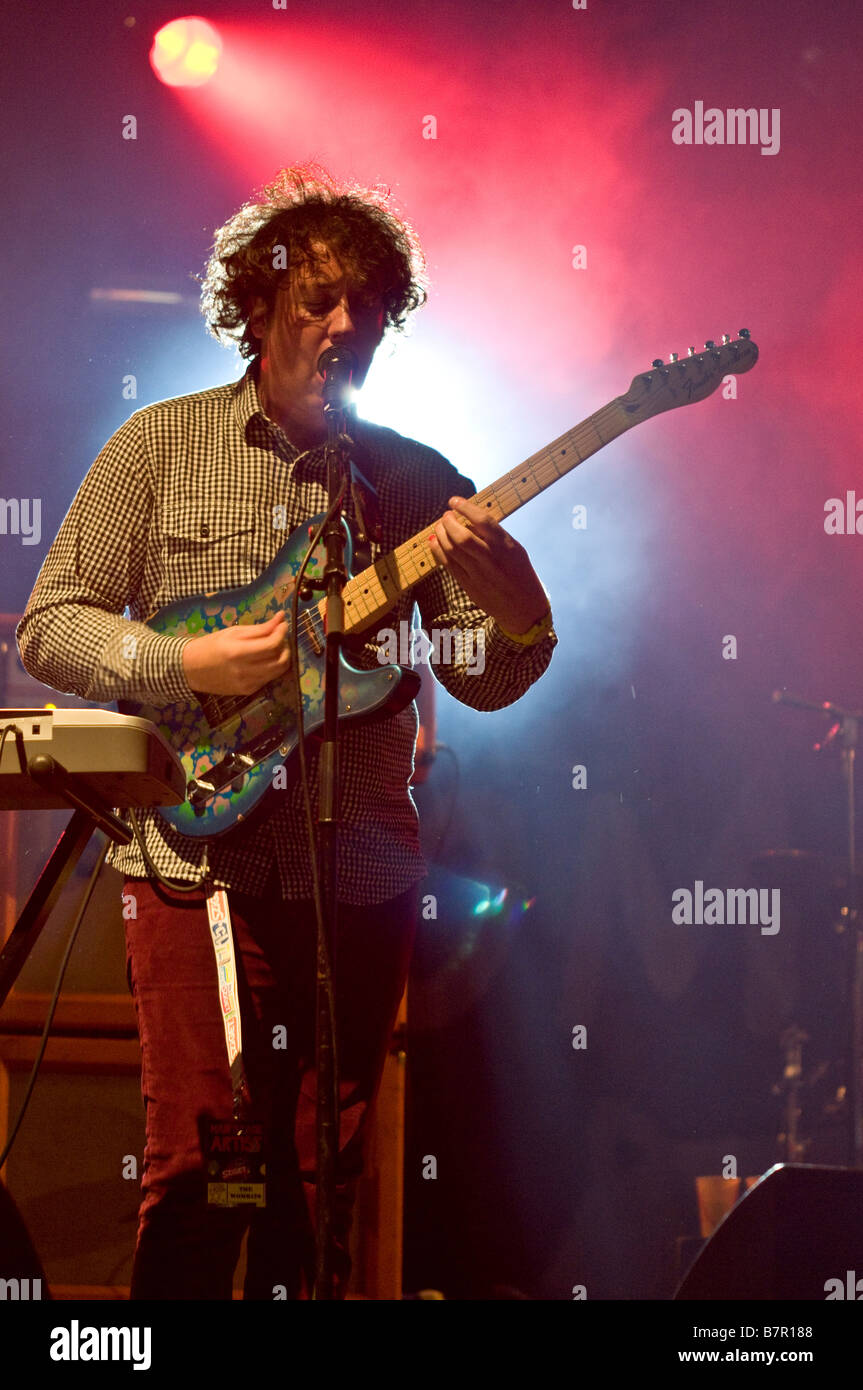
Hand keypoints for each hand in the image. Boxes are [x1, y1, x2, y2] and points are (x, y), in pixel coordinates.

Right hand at [182, 611, 290, 694]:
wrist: (190, 669)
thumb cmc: (211, 646)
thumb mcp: (233, 632)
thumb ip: (259, 629)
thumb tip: (281, 618)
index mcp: (238, 652)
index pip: (271, 644)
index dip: (282, 633)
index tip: (283, 624)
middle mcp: (244, 671)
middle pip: (280, 660)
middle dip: (285, 647)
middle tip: (279, 637)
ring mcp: (247, 684)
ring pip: (278, 672)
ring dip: (282, 658)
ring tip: (273, 648)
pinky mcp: (248, 691)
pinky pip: (268, 679)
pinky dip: (272, 668)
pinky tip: (263, 660)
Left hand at [430, 497, 549, 633]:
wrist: (524, 609)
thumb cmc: (520, 574)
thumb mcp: (515, 550)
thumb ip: (494, 536)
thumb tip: (468, 521)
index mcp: (506, 546)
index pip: (483, 521)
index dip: (465, 508)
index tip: (454, 501)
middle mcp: (491, 559)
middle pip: (462, 536)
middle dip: (448, 522)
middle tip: (446, 516)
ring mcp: (478, 574)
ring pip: (452, 549)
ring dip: (441, 534)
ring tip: (439, 527)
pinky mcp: (469, 586)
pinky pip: (448, 565)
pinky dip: (438, 550)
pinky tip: (434, 542)